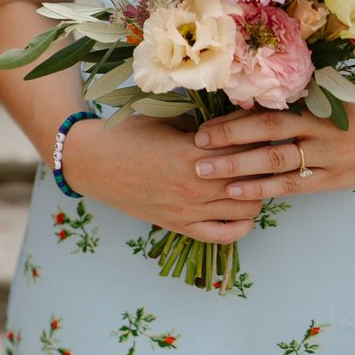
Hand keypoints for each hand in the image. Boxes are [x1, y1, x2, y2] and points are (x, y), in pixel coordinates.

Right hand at [65, 115, 264, 242]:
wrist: (90, 162)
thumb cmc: (125, 135)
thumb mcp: (166, 119)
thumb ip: (203, 124)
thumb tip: (237, 122)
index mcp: (193, 154)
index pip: (248, 147)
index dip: (260, 136)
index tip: (262, 129)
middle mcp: (195, 186)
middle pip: (255, 178)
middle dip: (264, 164)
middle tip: (263, 153)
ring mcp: (188, 210)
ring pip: (249, 208)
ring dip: (256, 192)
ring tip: (250, 178)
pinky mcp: (179, 226)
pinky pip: (225, 235)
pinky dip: (242, 224)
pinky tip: (240, 208)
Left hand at [192, 93, 354, 198]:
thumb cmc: (353, 112)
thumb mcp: (326, 98)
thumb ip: (290, 101)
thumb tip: (238, 99)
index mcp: (316, 105)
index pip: (269, 111)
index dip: (234, 119)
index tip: (203, 125)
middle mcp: (321, 129)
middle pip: (268, 133)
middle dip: (229, 140)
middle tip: (195, 147)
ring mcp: (328, 157)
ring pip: (277, 162)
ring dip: (238, 168)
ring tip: (205, 172)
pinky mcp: (332, 180)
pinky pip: (292, 186)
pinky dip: (262, 189)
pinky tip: (236, 192)